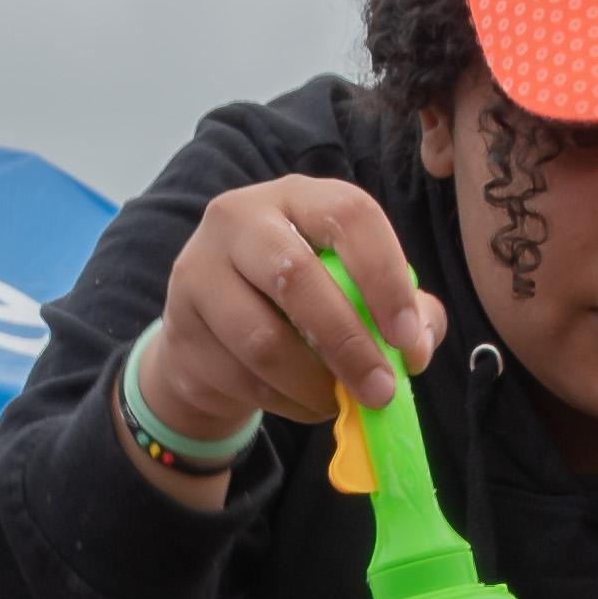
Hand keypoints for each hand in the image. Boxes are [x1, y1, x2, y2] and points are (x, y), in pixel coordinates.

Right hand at [128, 177, 446, 494]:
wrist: (213, 333)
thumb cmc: (301, 304)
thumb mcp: (357, 291)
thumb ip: (406, 311)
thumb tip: (416, 349)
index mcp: (299, 196)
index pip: (348, 214)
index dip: (384, 276)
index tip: (407, 337)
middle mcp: (241, 218)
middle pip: (295, 276)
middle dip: (348, 342)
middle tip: (381, 390)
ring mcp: (200, 270)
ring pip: (263, 340)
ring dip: (314, 383)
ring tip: (340, 400)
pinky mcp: (180, 326)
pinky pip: (241, 377)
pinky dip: (286, 402)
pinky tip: (305, 401)